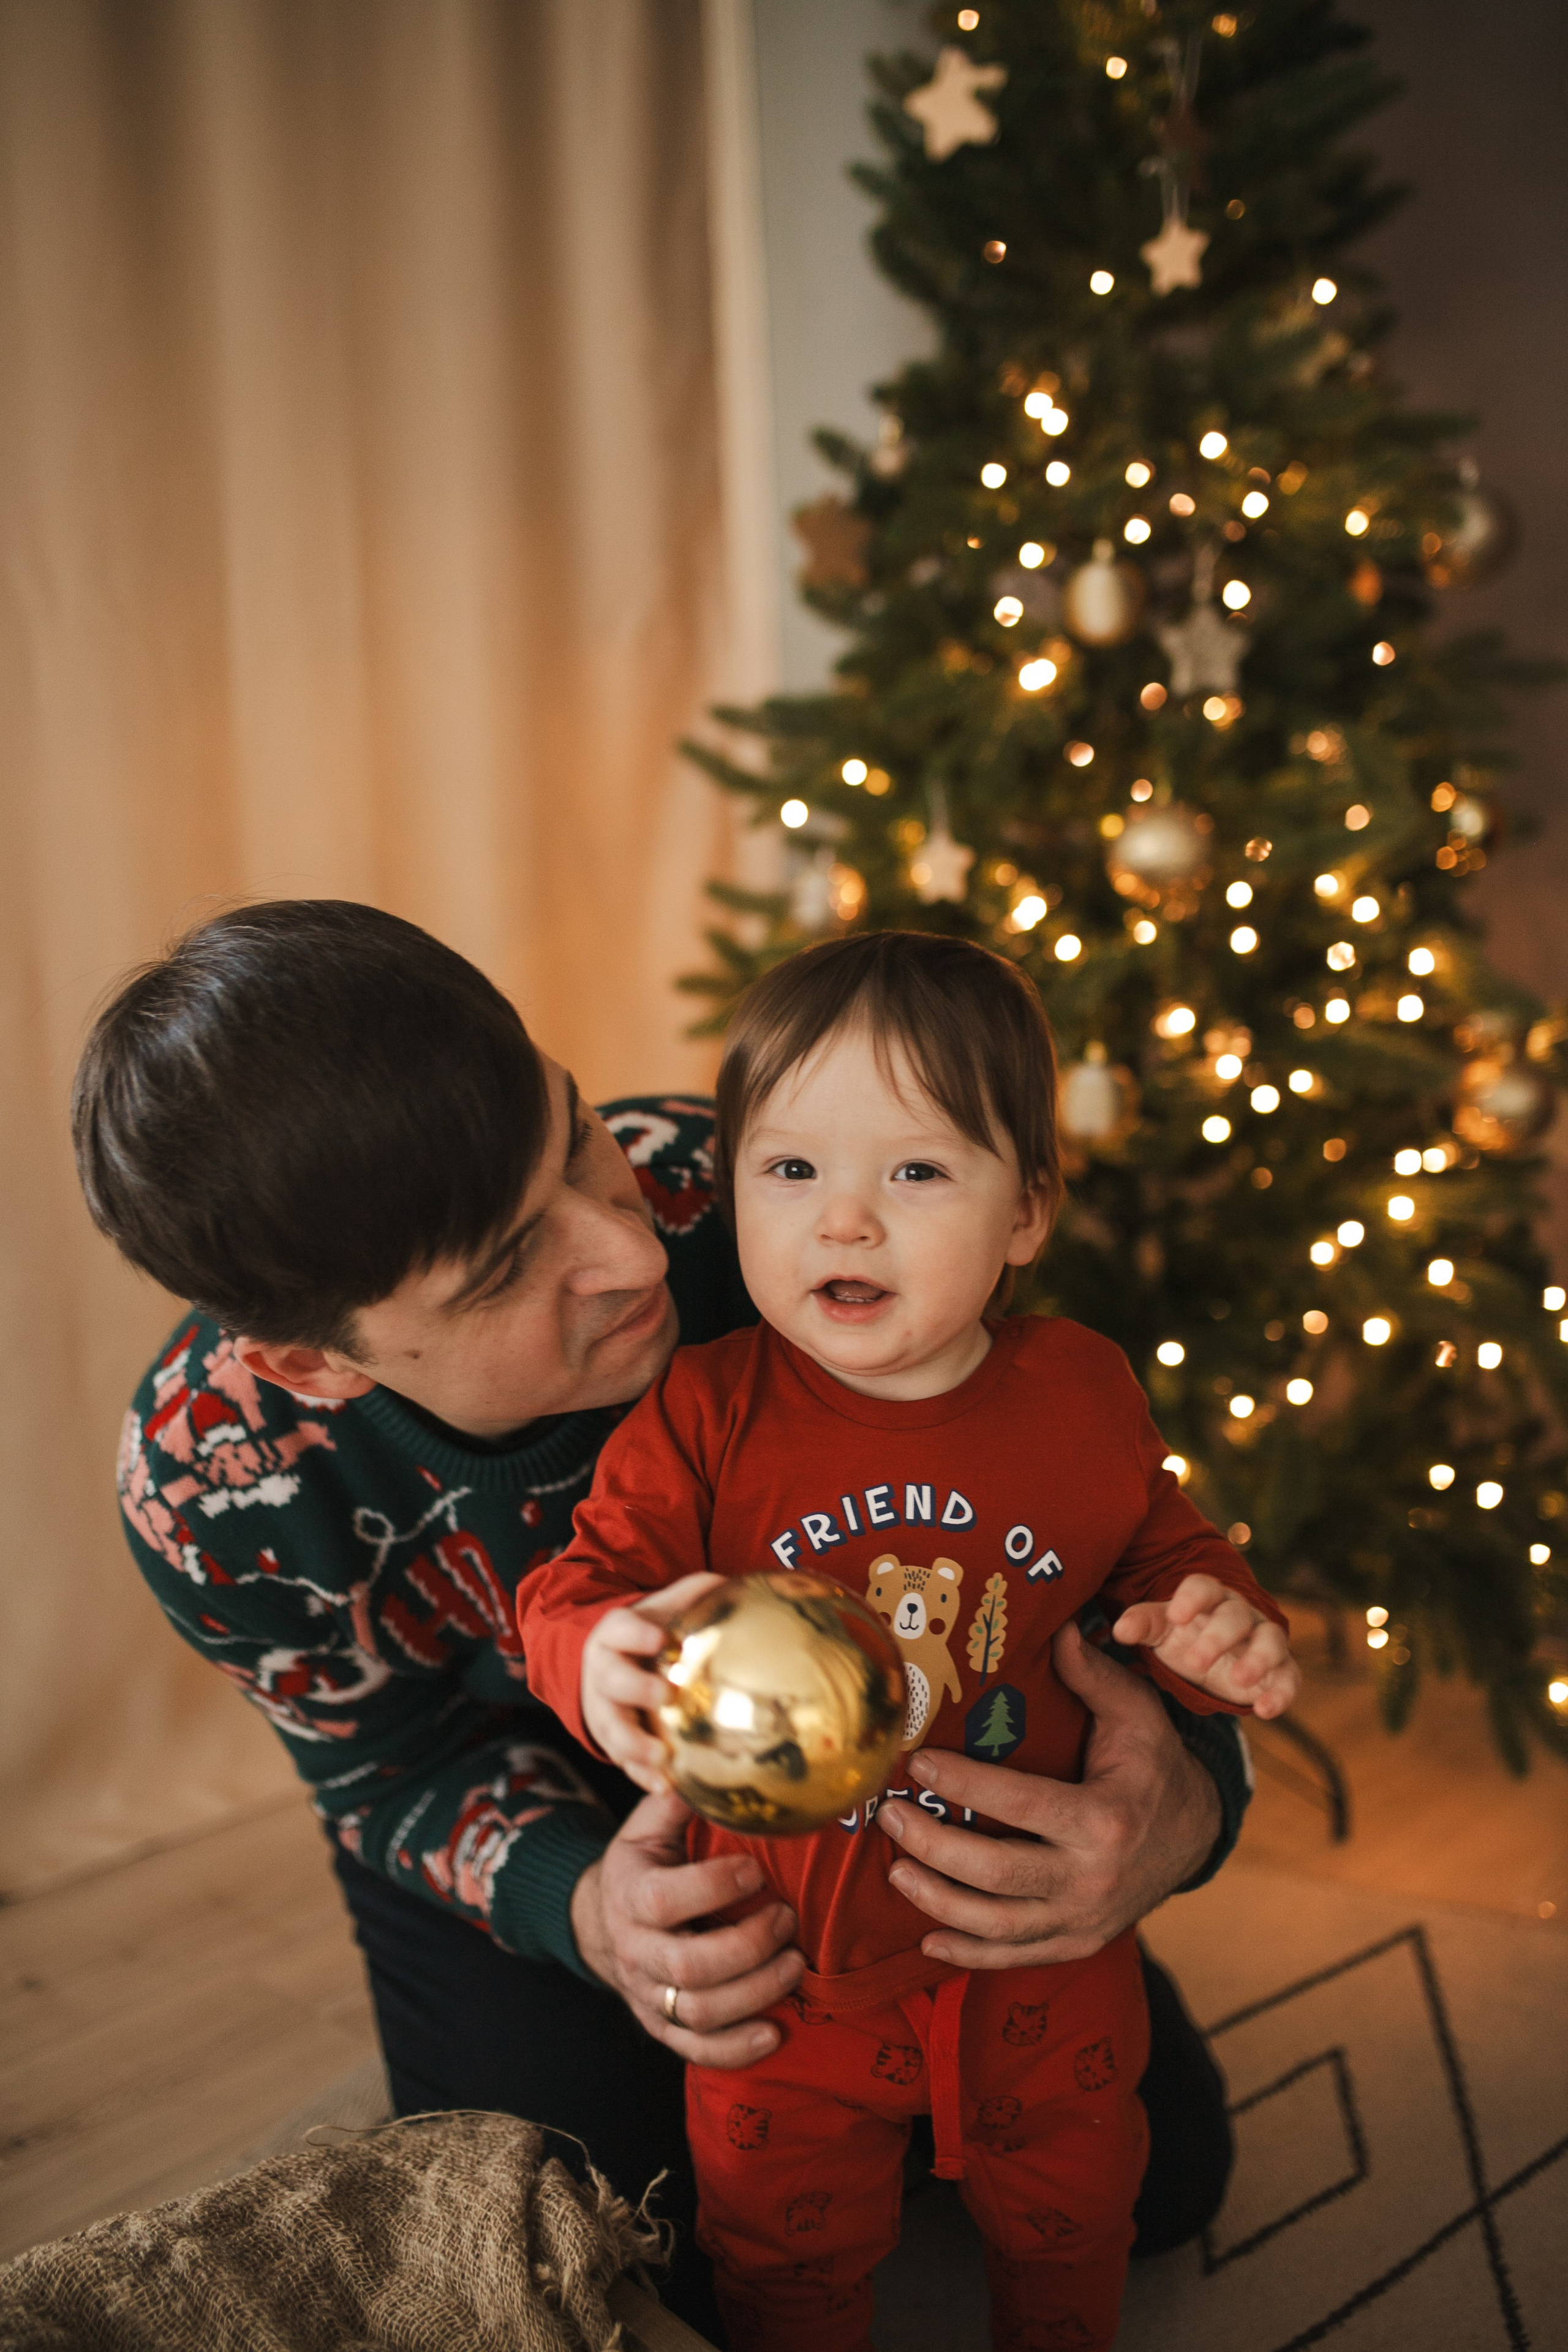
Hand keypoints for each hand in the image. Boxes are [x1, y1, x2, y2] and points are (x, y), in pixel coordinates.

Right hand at [569, 1785, 803, 2065]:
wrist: (601, 1918)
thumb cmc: (643, 1863)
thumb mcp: (649, 1824)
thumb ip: (679, 1799)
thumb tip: (713, 1760)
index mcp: (631, 1893)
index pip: (664, 1899)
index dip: (713, 1887)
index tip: (756, 1871)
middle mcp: (634, 1950)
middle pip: (688, 1966)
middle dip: (748, 1947)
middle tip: (788, 1919)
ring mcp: (646, 1993)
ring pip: (698, 2011)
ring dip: (754, 1993)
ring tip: (796, 1965)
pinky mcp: (659, 2024)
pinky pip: (694, 2049)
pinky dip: (735, 2048)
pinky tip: (774, 2033)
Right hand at [580, 1572, 723, 1790]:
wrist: (610, 1663)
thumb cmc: (649, 1632)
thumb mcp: (664, 1608)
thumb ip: (694, 1595)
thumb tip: (732, 1586)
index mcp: (615, 1635)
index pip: (619, 1629)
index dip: (635, 1635)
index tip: (659, 1639)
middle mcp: (603, 1673)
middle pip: (612, 1681)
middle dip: (635, 1689)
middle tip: (664, 1696)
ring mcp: (604, 1711)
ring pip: (611, 1729)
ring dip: (634, 1745)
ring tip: (663, 1757)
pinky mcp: (612, 1742)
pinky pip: (623, 1762)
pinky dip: (642, 1775)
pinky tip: (666, 1787)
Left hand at [875, 1619, 1222, 1966]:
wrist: (1195, 1836)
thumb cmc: (1154, 1765)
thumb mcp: (1138, 1715)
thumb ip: (1095, 1676)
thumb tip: (1060, 1630)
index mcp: (1105, 1819)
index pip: (1020, 1803)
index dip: (964, 1784)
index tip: (917, 1762)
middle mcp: (1093, 1878)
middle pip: (998, 1873)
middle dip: (935, 1845)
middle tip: (890, 1816)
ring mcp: (1085, 1919)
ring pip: (999, 1926)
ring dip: (939, 1902)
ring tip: (897, 1869)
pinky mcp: (1079, 1943)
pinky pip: (1017, 1957)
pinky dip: (970, 1955)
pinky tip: (927, 1942)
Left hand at [1113, 1573, 1299, 1719]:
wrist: (1214, 1660)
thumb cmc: (1183, 1636)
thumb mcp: (1160, 1630)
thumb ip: (1142, 1625)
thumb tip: (1120, 1630)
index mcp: (1209, 1597)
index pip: (1203, 1586)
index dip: (1192, 1598)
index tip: (1176, 1615)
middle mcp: (1241, 1614)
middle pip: (1235, 1616)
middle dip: (1218, 1637)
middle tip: (1196, 1662)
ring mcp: (1265, 1640)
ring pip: (1270, 1640)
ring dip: (1258, 1659)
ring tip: (1239, 1680)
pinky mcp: (1281, 1670)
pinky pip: (1290, 1677)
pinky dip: (1282, 1693)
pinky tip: (1264, 1710)